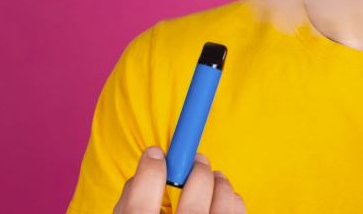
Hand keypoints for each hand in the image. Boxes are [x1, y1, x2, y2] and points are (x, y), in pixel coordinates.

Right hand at [113, 146, 246, 213]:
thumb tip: (149, 168)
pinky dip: (233, 202)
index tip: (156, 154)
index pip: (142, 201)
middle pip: (193, 201)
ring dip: (220, 184)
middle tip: (195, 160)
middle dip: (197, 172)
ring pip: (223, 207)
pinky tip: (223, 197)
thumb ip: (129, 206)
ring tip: (213, 176)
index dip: (151, 170)